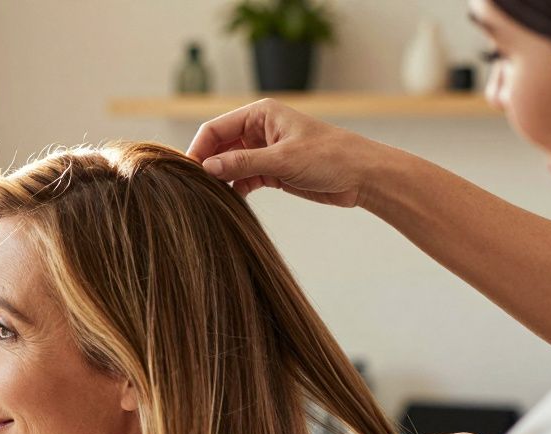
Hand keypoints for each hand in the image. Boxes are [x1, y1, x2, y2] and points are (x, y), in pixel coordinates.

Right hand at [185, 98, 387, 205]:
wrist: (362, 176)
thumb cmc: (329, 157)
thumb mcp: (282, 160)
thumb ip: (243, 164)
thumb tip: (208, 168)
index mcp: (260, 114)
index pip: (215, 129)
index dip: (198, 149)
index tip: (188, 172)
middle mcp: (258, 130)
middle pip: (218, 147)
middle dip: (207, 166)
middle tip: (193, 188)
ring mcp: (264, 151)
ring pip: (229, 165)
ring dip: (220, 180)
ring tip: (207, 198)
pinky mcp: (271, 171)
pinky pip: (242, 179)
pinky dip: (234, 190)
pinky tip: (228, 202)